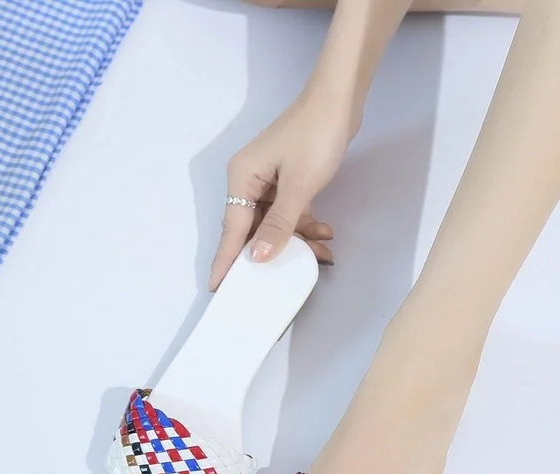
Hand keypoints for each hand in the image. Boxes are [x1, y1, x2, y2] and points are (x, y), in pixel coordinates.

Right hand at [210, 95, 355, 290]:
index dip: (228, 260)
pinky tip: (325, 233)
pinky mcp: (288, 178)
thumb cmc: (316, 135)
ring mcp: (270, 179)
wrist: (340, 99)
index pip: (232, 228)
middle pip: (253, 227)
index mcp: (242, 178)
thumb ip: (279, 224)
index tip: (219, 288)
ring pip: (275, 222)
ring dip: (298, 239)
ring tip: (323, 253)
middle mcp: (250, 179)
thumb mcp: (300, 186)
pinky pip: (290, 211)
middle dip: (272, 252)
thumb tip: (257, 256)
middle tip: (284, 279)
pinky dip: (305, 223)